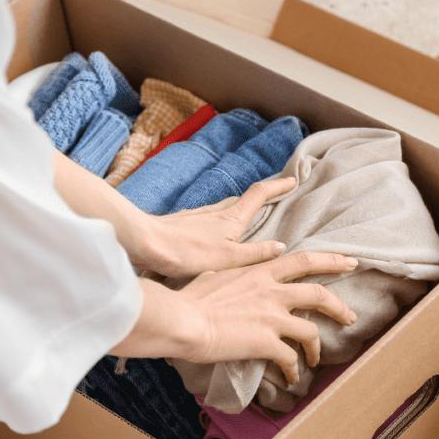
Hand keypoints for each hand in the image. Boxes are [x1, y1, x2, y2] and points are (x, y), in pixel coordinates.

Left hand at [128, 177, 298, 279]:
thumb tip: (281, 247)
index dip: (278, 186)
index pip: (260, 195)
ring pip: (225, 207)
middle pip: (243, 198)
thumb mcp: (229, 259)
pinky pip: (209, 217)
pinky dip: (220, 219)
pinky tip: (214, 231)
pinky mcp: (183, 223)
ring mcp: (198, 216)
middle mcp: (216, 212)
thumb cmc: (187, 253)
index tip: (293, 179)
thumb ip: (256, 253)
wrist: (145, 243)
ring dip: (240, 207)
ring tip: (249, 215)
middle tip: (275, 195)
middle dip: (262, 195)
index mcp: (232, 219)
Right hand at [175, 251, 358, 383]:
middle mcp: (273, 292)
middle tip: (351, 316)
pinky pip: (291, 359)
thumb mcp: (215, 275)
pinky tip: (293, 378)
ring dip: (318, 347)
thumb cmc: (190, 298)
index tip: (349, 262)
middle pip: (319, 294)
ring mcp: (272, 317)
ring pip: (311, 330)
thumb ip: (231, 275)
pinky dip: (295, 370)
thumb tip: (223, 276)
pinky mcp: (266, 342)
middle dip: (340, 306)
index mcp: (261, 272)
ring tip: (317, 358)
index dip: (331, 261)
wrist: (183, 320)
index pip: (304, 260)